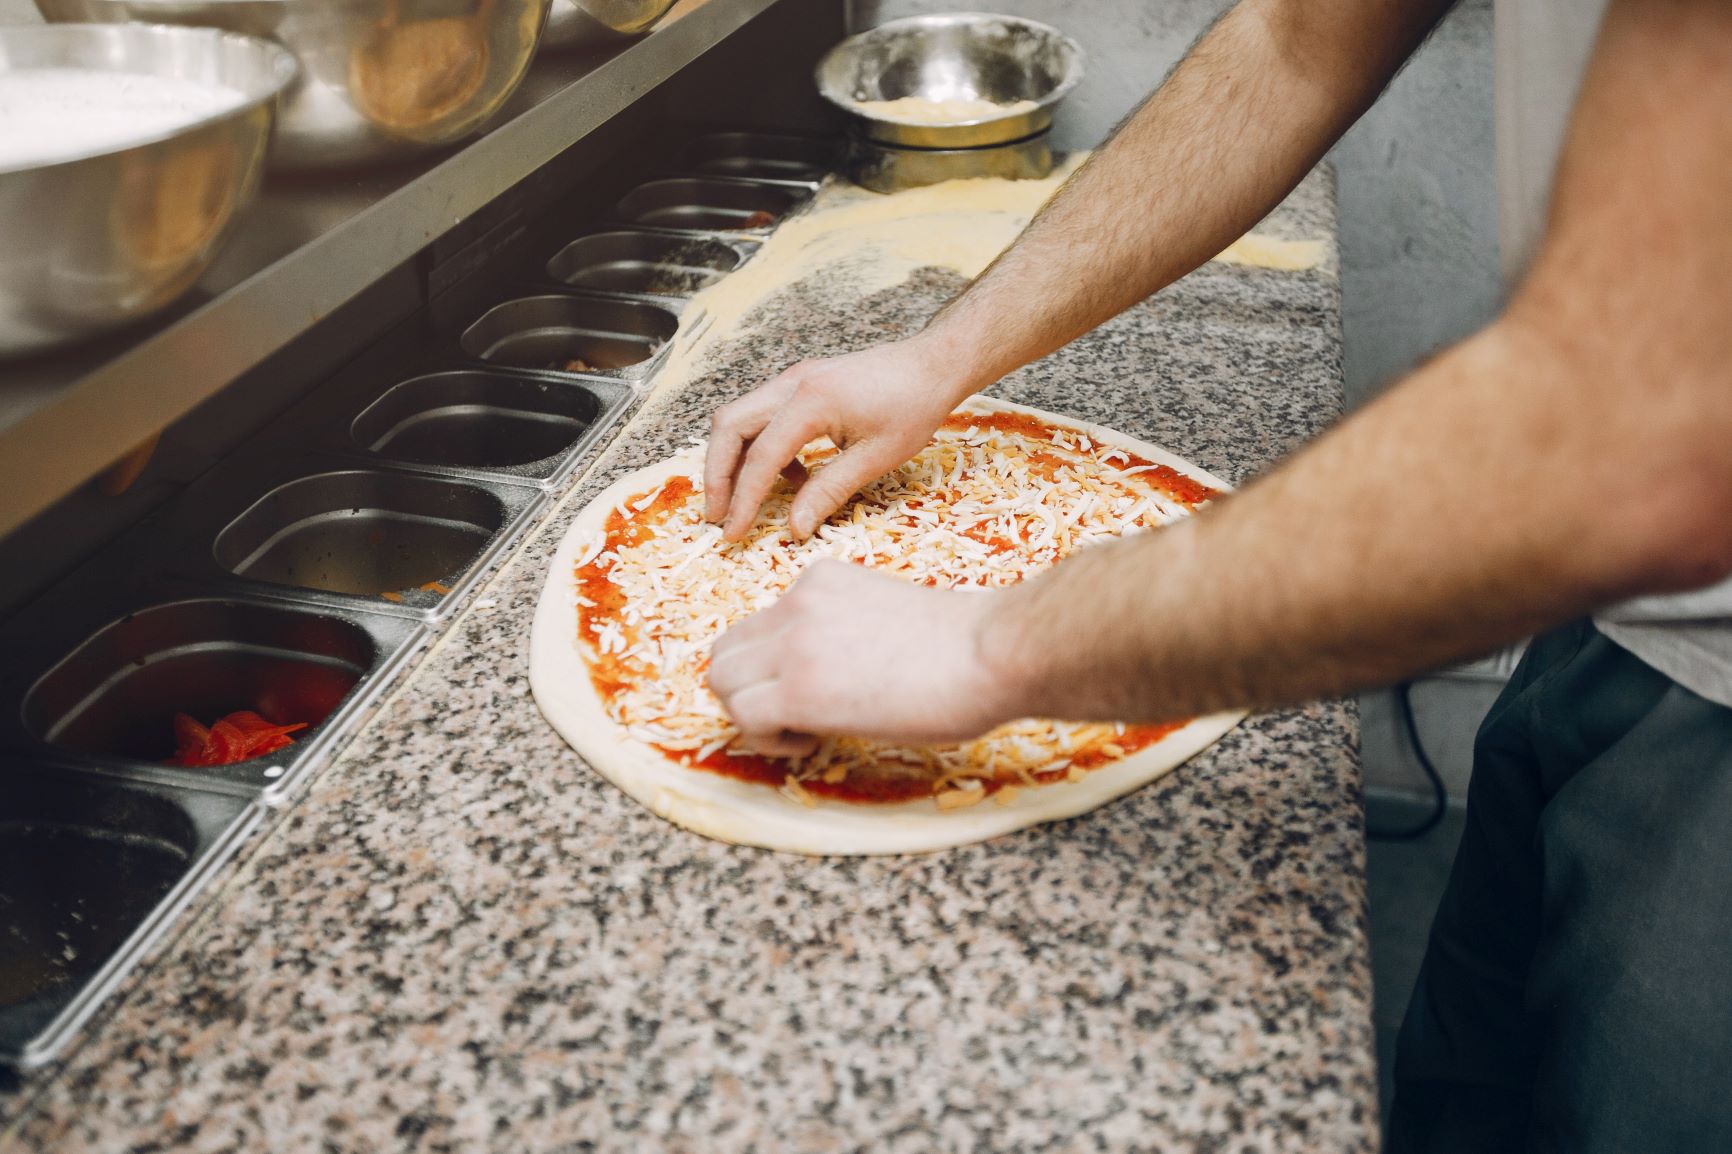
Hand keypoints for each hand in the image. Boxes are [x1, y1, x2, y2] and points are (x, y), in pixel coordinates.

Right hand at [704, 339, 967, 541]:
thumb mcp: (875, 457)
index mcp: (811, 401)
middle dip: (717, 474)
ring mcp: (794, 380)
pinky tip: (792, 478)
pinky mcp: (801, 384)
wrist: (933, 364)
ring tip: (742, 502)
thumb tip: (795, 528)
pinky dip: (762, 447)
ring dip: (733, 459)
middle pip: (729, 426)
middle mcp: (793, 384)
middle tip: (717, 515)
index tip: (733, 532)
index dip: (743, 499)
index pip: (761, 457)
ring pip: (739, 417)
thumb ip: (829, 491)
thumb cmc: (913, 406)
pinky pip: (763, 415)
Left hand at [707, 560, 1021, 755]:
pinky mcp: (800, 687)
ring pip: (722, 681)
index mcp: (819, 580)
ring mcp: (795, 642)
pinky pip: (744, 715)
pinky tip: (814, 740)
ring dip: (753, 715)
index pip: (758, 626)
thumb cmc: (966, 646)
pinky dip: (767, 739)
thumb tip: (827, 673)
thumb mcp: (885, 613)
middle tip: (795, 717)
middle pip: (726, 652)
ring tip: (804, 730)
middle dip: (749, 691)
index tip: (815, 690)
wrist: (993, 652)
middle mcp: (797, 602)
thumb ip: (842, 629)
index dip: (773, 668)